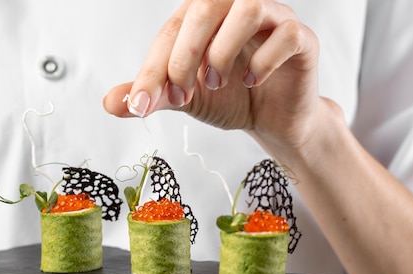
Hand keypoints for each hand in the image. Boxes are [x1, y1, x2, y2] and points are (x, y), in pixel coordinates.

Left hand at [104, 0, 321, 153]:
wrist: (272, 122)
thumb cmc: (231, 100)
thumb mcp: (185, 99)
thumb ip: (153, 95)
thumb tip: (110, 103)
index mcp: (204, 18)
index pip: (171, 29)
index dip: (152, 67)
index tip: (140, 104)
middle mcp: (236, 9)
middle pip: (205, 6)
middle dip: (184, 55)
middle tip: (180, 94)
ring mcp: (273, 19)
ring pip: (248, 8)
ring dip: (223, 51)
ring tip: (216, 83)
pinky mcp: (301, 39)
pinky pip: (286, 33)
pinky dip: (263, 61)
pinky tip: (251, 82)